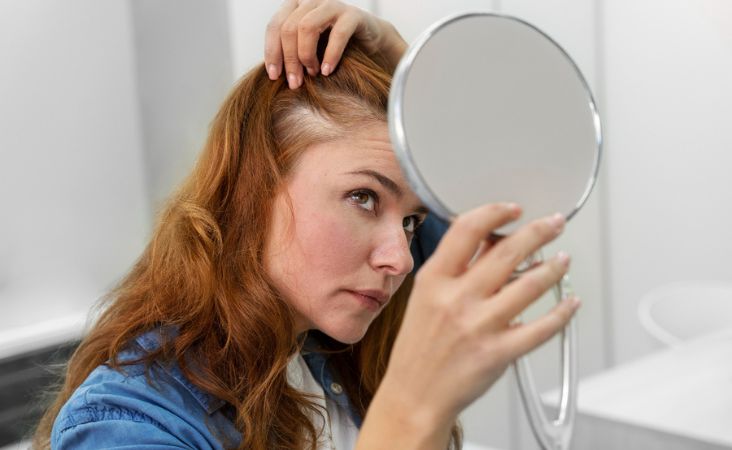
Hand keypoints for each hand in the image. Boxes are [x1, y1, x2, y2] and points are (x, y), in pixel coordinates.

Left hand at [264, 0, 406, 88]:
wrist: (368, 42)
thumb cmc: (332, 48)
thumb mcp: (306, 48)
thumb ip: (289, 53)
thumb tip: (272, 74)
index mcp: (295, 6)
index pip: (275, 26)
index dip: (272, 51)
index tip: (274, 76)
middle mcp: (311, 1)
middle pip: (289, 28)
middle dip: (290, 59)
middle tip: (295, 82)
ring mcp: (331, 5)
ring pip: (307, 27)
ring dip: (306, 55)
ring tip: (312, 74)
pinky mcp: (352, 15)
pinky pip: (337, 34)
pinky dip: (330, 55)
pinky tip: (327, 71)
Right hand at [378, 204, 580, 428]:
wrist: (415, 395)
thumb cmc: (419, 348)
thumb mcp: (425, 297)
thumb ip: (456, 269)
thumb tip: (491, 240)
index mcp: (434, 280)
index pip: (467, 230)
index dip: (495, 213)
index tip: (513, 209)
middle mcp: (457, 299)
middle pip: (507, 252)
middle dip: (539, 231)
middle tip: (554, 224)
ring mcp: (479, 326)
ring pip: (530, 285)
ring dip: (554, 267)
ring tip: (563, 259)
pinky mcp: (499, 352)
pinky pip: (541, 327)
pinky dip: (562, 311)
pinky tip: (569, 301)